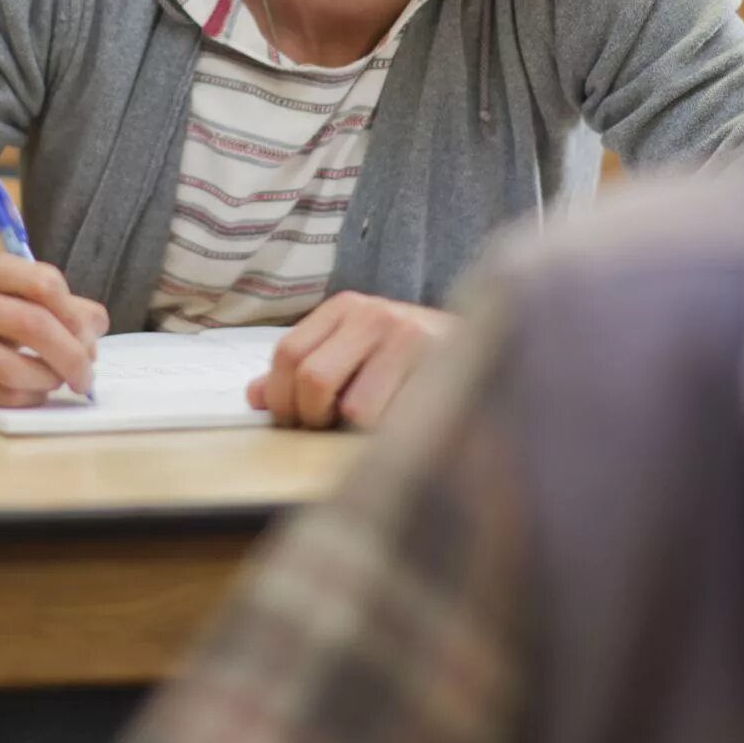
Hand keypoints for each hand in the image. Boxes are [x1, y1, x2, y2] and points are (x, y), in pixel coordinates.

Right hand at [0, 250, 109, 407]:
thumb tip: (97, 324)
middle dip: (73, 355)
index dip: (76, 314)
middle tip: (87, 373)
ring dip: (51, 380)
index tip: (88, 335)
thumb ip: (50, 298)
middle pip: (35, 327)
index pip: (44, 283)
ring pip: (18, 369)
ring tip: (57, 380)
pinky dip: (28, 396)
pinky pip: (0, 395)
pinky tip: (31, 390)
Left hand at [247, 292, 454, 429]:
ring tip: (367, 426)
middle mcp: (374, 315)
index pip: (287, 353)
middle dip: (310, 418)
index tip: (289, 422)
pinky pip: (396, 420)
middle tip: (323, 429)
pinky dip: (389, 434)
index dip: (279, 398)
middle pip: (313, 379)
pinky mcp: (439, 366)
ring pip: (355, 407)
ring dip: (355, 430)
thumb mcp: (353, 350)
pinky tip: (398, 425)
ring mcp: (408, 338)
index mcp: (345, 308)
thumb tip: (254, 397)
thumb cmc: (411, 358)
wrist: (489, 344)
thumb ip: (306, 369)